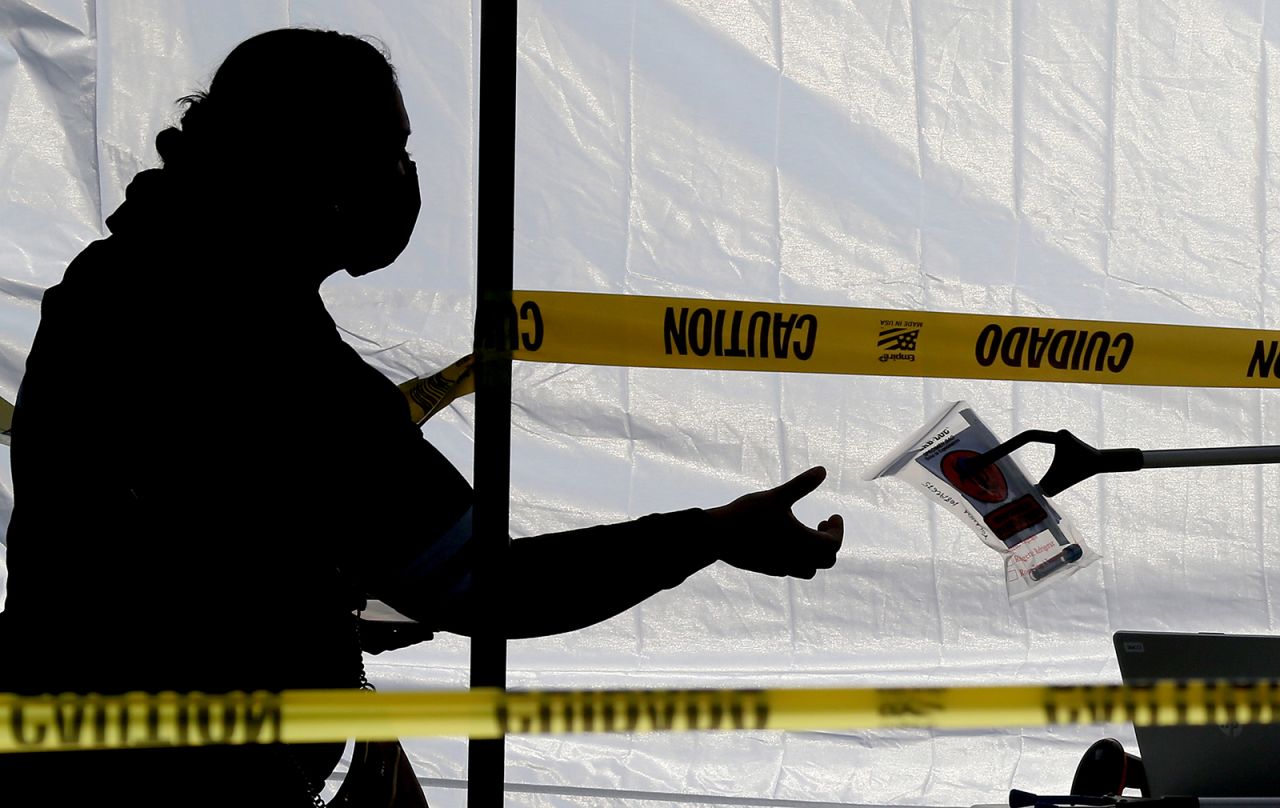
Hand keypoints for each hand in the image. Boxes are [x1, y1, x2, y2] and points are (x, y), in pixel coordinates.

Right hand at [705, 466, 843, 578]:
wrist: (716, 537)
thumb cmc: (747, 515)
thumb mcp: (776, 496)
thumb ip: (801, 485)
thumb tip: (823, 470)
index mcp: (802, 543)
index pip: (833, 544)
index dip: (838, 530)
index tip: (833, 515)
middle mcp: (795, 559)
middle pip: (827, 561)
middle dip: (829, 542)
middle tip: (821, 523)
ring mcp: (781, 567)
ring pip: (809, 570)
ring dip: (814, 554)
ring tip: (805, 534)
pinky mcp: (767, 569)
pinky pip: (792, 570)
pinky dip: (798, 558)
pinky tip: (785, 541)